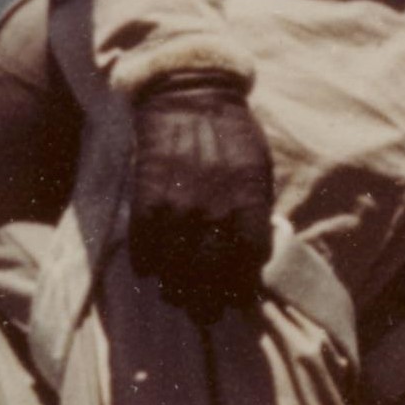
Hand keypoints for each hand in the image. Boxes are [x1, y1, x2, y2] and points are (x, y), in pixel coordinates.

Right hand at [123, 71, 273, 316]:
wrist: (189, 94)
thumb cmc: (232, 133)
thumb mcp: (259, 171)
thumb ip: (256, 212)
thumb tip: (252, 252)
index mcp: (249, 206)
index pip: (248, 266)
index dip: (240, 288)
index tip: (233, 297)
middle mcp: (216, 213)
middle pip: (211, 276)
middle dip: (206, 301)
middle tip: (202, 311)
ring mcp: (180, 208)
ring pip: (176, 269)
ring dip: (175, 287)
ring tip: (174, 293)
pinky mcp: (148, 199)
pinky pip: (144, 247)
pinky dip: (146, 264)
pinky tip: (149, 268)